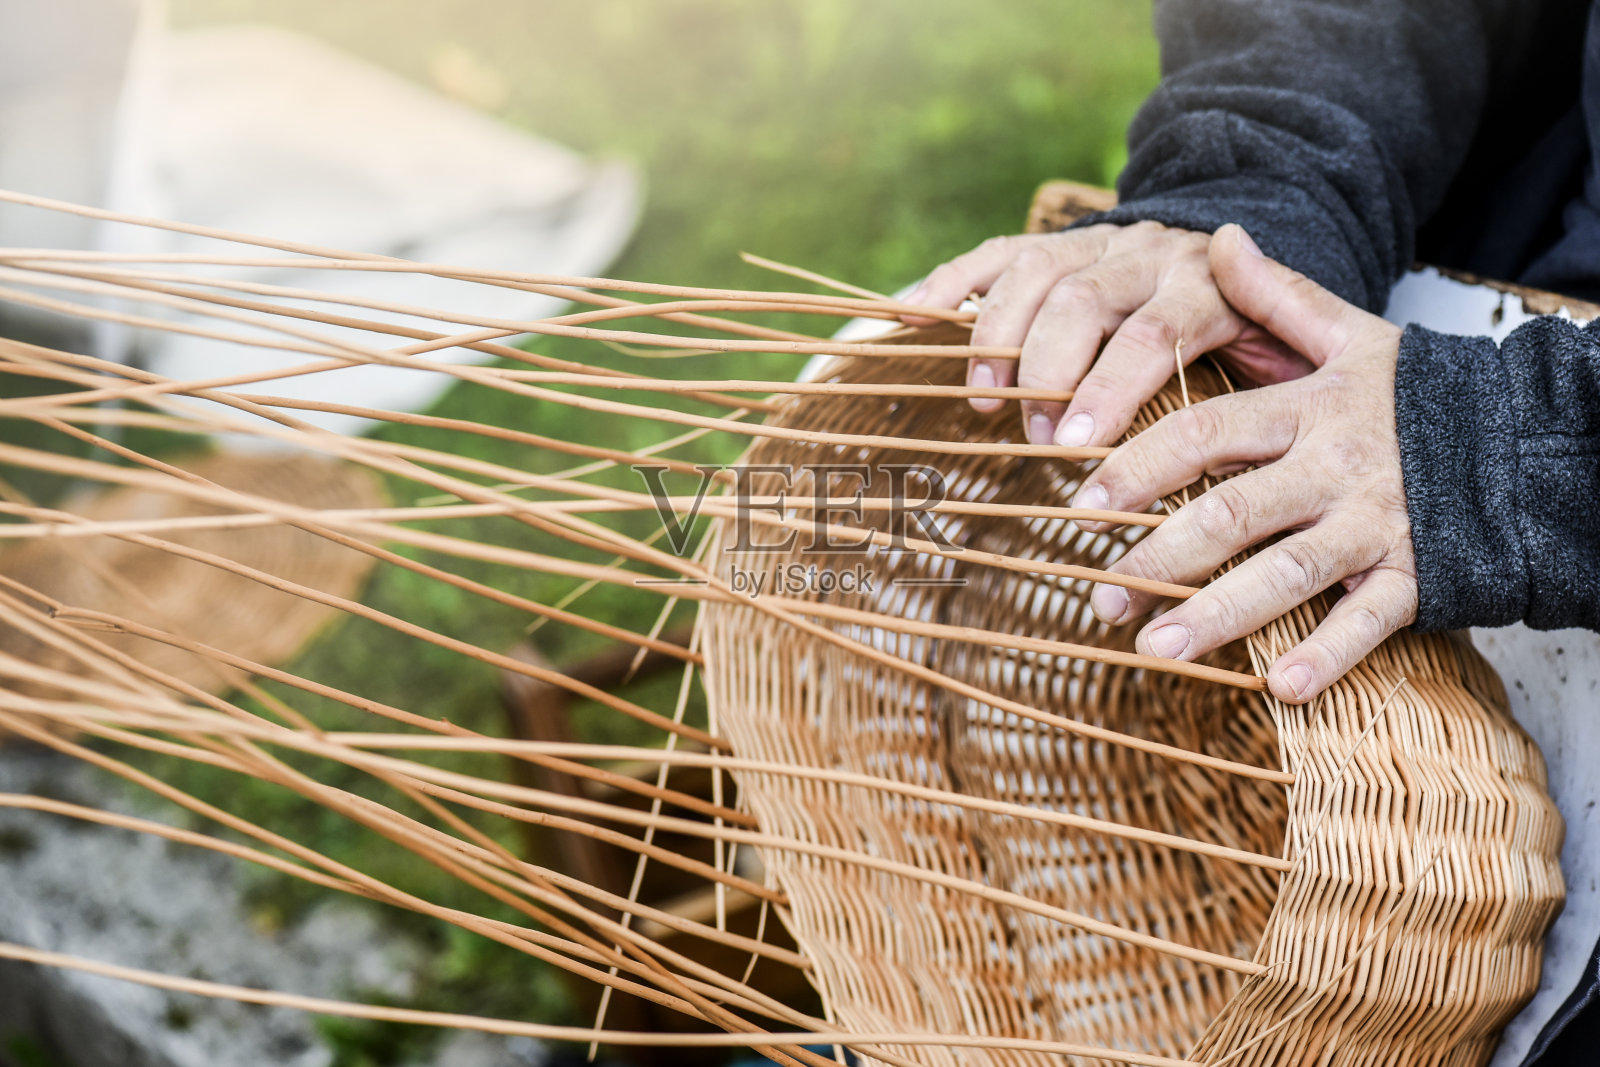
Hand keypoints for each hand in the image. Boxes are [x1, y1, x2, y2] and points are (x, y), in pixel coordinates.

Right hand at [905, 221, 1314, 445]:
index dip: (1108, 392)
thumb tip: (1232, 466)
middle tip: (1035, 440)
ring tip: (985, 403)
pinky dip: (947, 285)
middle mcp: (1151, 254)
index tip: (1072, 449)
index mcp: (1210, 286)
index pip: (1150, 334)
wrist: (1237, 265)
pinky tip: (909, 318)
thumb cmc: (1255, 349)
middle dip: (1048, 374)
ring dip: (999, 339)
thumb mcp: (1284, 369)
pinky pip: (994, 255)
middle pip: (1083, 302)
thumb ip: (1264, 400)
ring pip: (1036, 272)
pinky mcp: (1055, 244)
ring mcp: (1098, 244)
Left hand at [1074, 224, 1417, 704]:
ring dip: (1216, 617)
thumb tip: (1219, 236)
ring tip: (1153, 650)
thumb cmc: (1415, 395)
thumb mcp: (1348, 335)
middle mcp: (1334, 468)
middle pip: (1232, 513)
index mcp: (1308, 409)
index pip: (1206, 433)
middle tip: (1099, 595)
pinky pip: (1369, 621)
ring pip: (1286, 574)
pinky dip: (1328, 653)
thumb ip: (1276, 295)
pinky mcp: (1414, 576)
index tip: (1081, 497)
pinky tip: (1279, 687)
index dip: (1139, 464)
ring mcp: (1374, 525)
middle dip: (1158, 557)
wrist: (1520, 443)